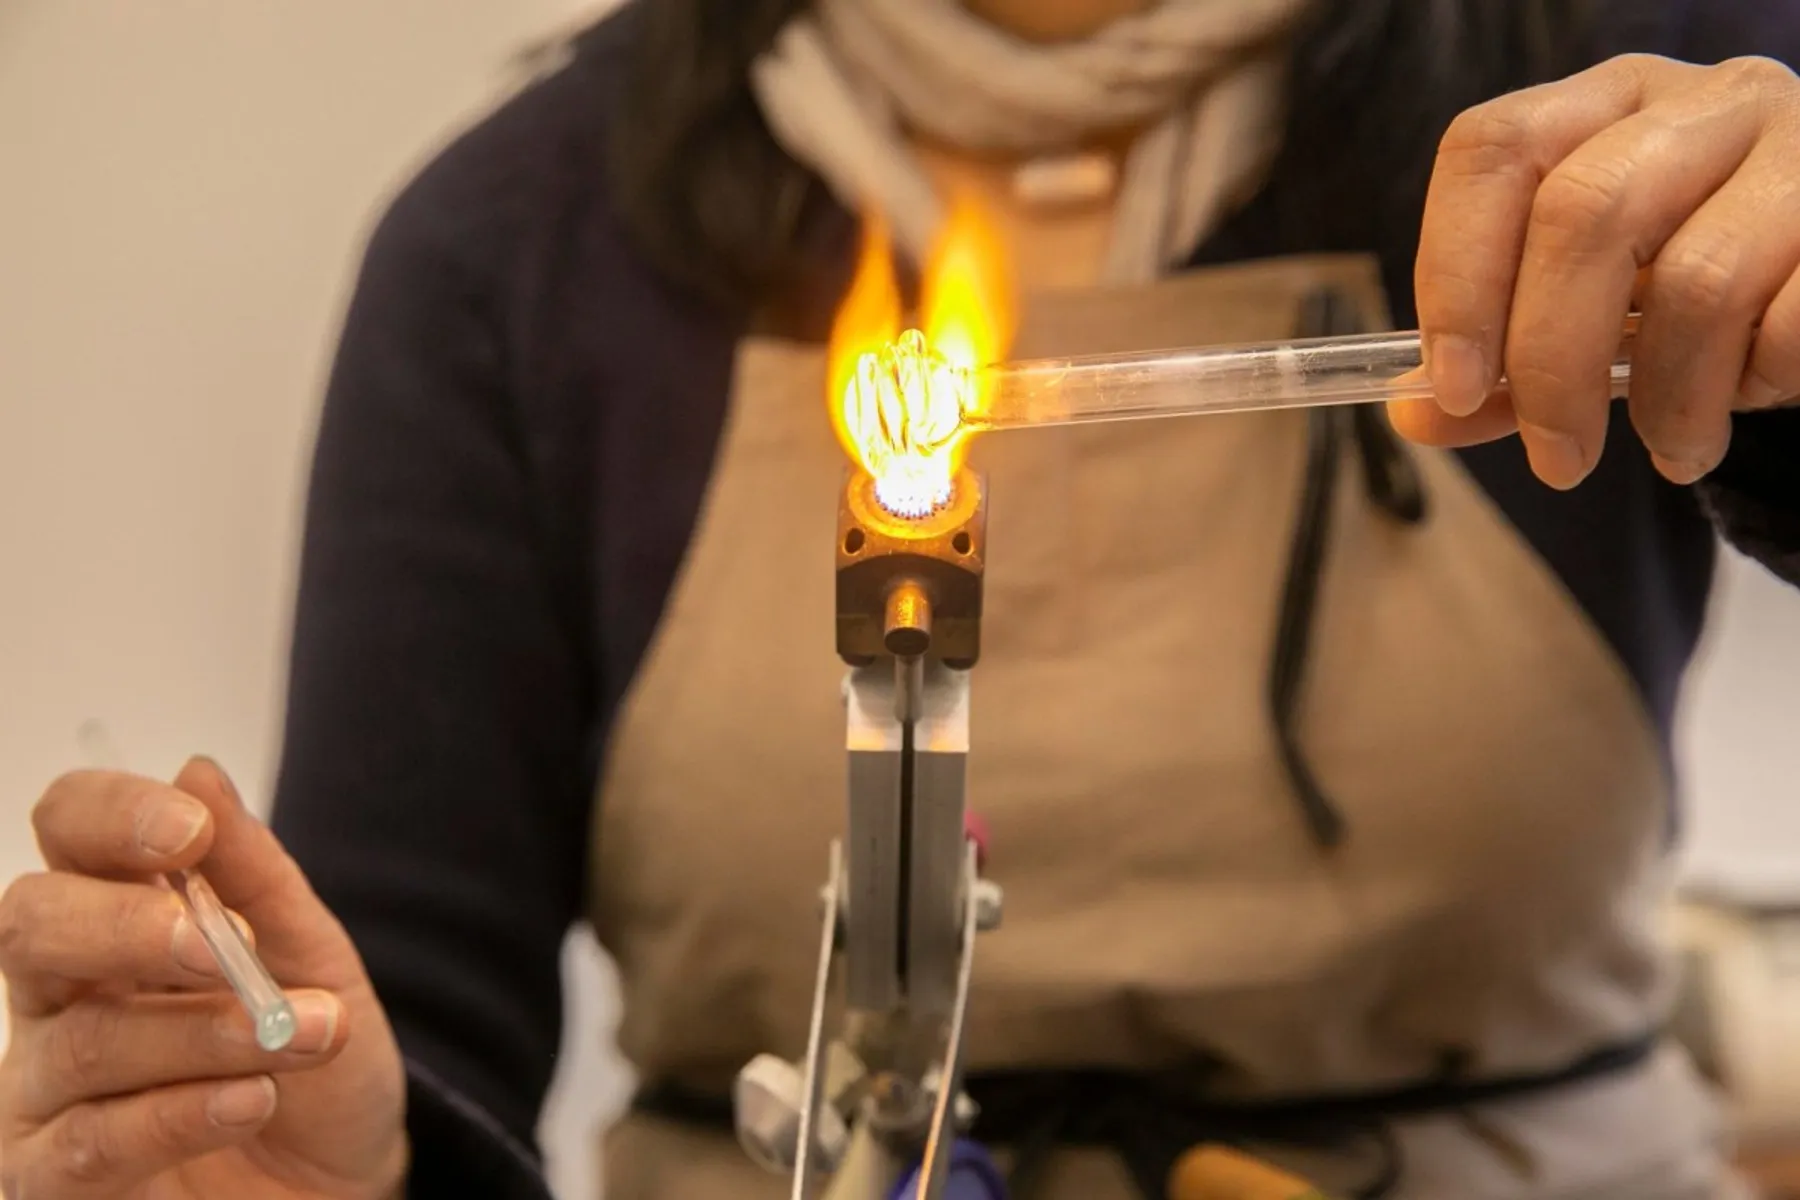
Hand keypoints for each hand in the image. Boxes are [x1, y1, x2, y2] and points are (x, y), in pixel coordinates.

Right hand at [0, 758, 406, 1197]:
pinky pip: (85, 1147)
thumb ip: (257, 876)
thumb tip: (198, 770)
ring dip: (201, 1033)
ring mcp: (47, 1091)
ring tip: (300, 1034)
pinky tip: (252, 1099)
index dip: (111, 818)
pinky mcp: (55, 1182)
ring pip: (81, 1042)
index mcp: (117, 917)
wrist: (349, 1177)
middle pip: (31, 926)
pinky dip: (177, 1115)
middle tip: (213, 945)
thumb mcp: (314, 959)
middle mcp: (61, 995)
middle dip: (122, 926)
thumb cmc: (317, 1060)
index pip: (69, 833)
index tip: (189, 830)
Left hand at [1398, 53, 1799, 485]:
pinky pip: (1793, 322)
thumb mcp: (1599, 305)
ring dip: (1668, 399)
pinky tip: (1753, 396)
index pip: (1493, 150)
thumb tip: (1417, 413)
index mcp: (1606, 106)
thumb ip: (1506, 360)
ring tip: (1673, 449)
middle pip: (1584, 212)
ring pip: (1697, 279)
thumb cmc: (1708, 282)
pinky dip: (1760, 382)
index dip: (1456, 271)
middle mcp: (1703, 101)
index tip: (1454, 385)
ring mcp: (1798, 146)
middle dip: (1551, 362)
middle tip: (1556, 459)